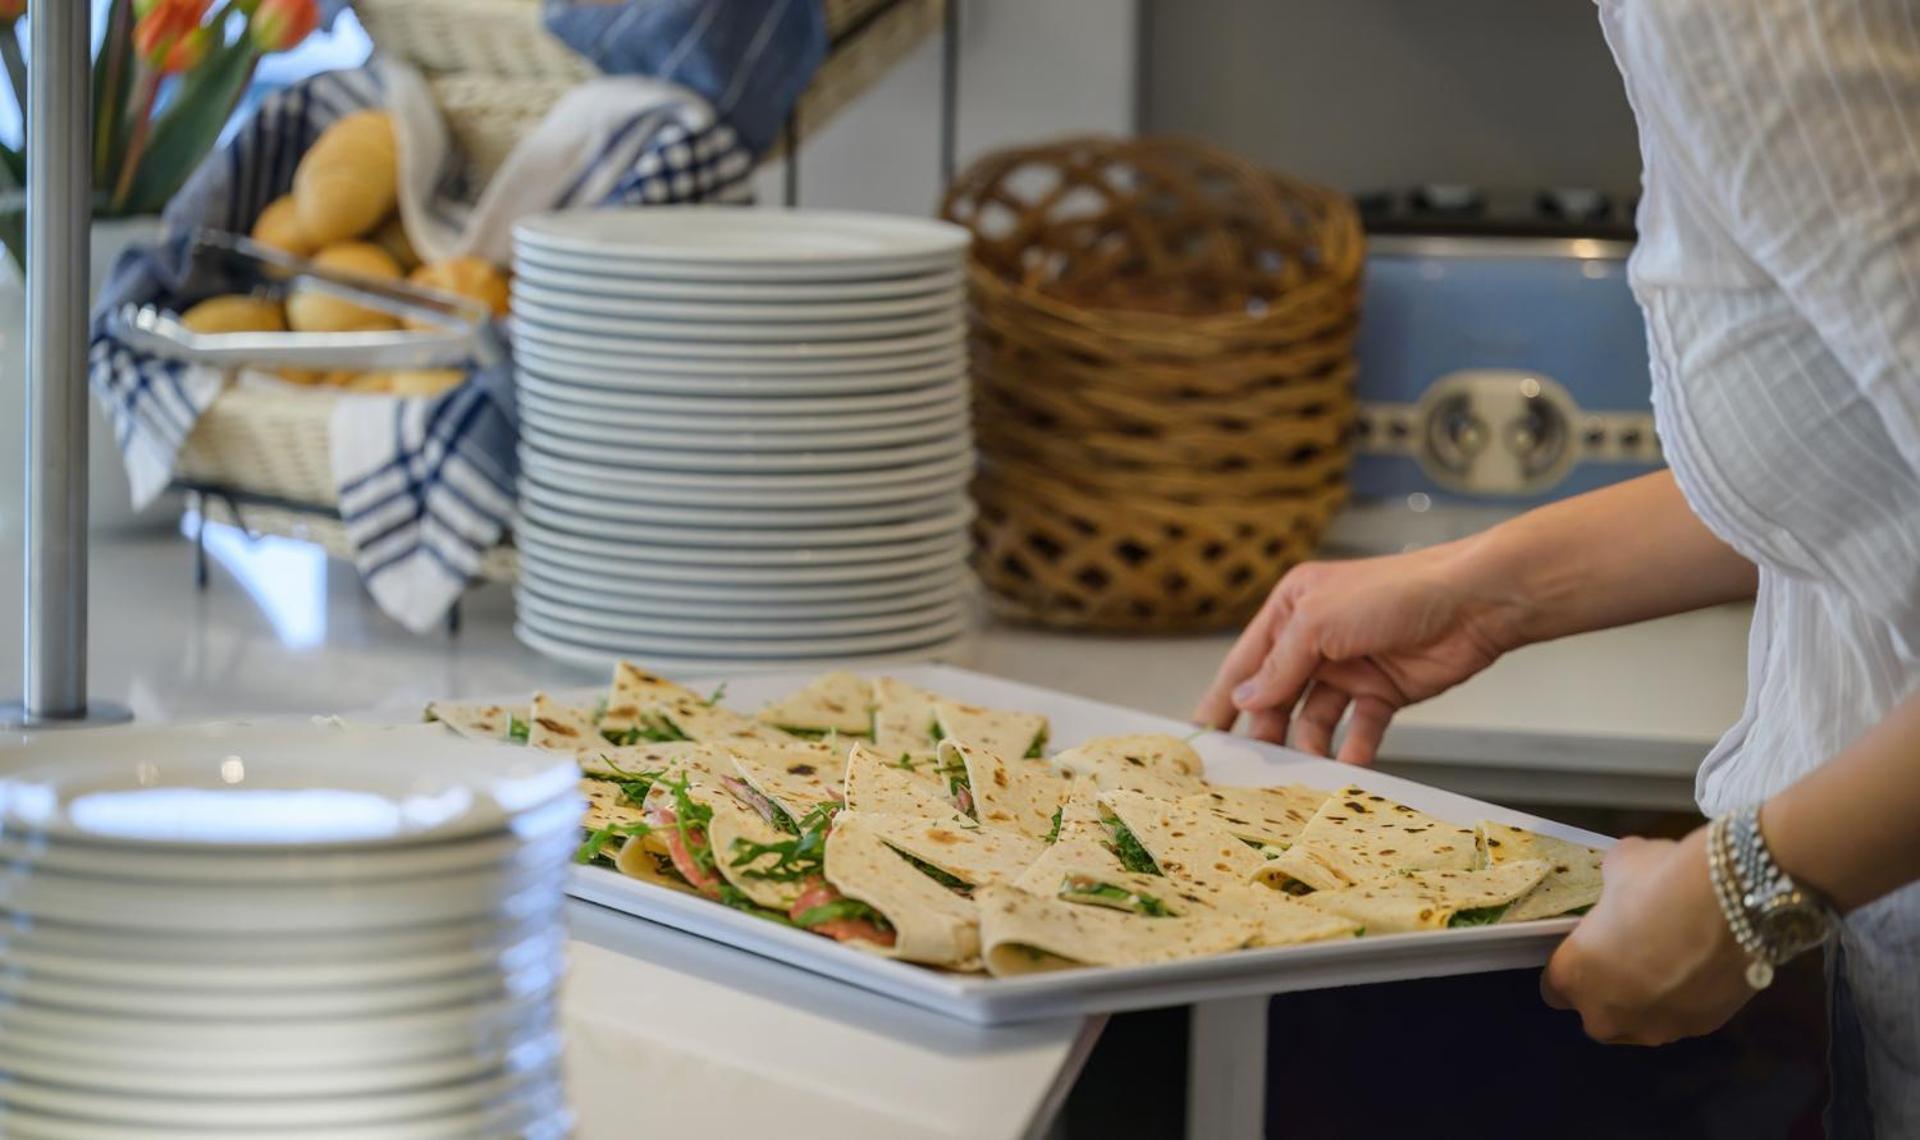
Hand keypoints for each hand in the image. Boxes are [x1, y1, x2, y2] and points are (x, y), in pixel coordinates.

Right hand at [1193, 545, 1524, 761]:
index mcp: (1292, 609)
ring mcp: (1351, 668)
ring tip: (1304, 771)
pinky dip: (1352, 747)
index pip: (1247, 662)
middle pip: (1279, 696)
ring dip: (1308, 744)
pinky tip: (1348, 765)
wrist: (1473, 602)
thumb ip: (1280, 665)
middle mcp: (1316, 639)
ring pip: (1315, 718)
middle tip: (1250, 768)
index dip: (1224, 698)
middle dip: (1265, 730)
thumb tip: (1244, 700)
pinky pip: (1358, 727)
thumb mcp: (1319, 623)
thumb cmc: (1393, 593)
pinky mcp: (1385, 691)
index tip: (1203, 736)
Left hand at [1540, 829, 1756, 1044]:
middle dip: (1609, 992)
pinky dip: (1689, 999)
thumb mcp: (1619, 867)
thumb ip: (1610, 885)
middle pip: (1597, 1015)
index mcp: (1573, 977)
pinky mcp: (1701, 1030)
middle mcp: (1607, 1015)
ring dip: (1649, 1000)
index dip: (1572, 969)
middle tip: (1630, 956)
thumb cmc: (1656, 882)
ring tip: (1673, 962)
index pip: (1553, 989)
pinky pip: (1684, 1017)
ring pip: (1641, 1023)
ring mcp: (1657, 1028)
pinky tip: (1704, 968)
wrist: (1731, 904)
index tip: (1588, 950)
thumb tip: (1622, 878)